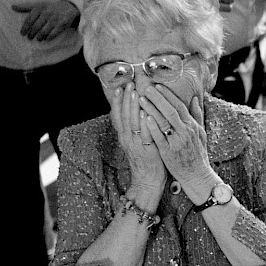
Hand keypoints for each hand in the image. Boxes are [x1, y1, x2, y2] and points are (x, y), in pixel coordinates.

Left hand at [12, 0, 79, 40]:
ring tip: (37, 38)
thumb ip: (25, 6)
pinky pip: (52, 35)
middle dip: (31, 34)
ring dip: (39, 37)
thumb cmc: (51, 7)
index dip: (24, 28)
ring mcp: (54, 20)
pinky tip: (45, 38)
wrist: (69, 7)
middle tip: (29, 37)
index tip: (22, 33)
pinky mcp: (61, 25)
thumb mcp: (39, 4)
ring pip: (43, 32)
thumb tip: (12, 6)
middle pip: (35, 27)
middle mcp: (46, 13)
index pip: (29, 20)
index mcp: (40, 8)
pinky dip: (47, 38)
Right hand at [108, 82, 165, 200]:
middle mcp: (127, 139)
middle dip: (126, 99)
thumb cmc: (145, 159)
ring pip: (131, 123)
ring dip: (132, 107)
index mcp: (124, 136)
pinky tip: (144, 113)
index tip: (120, 88)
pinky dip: (143, 123)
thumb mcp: (136, 142)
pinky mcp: (145, 151)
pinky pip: (144, 135)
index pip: (118, 115)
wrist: (147, 180)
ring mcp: (135, 145)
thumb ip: (135, 128)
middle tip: (128, 84)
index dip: (118, 102)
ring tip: (134, 93)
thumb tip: (136, 111)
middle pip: (124, 116)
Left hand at [138, 86, 215, 194]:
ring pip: (164, 122)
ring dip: (152, 109)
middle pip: (170, 111)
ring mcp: (177, 142)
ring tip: (140, 99)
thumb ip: (197, 115)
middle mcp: (185, 132)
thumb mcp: (201, 133)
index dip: (168, 95)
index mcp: (191, 126)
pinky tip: (144, 118)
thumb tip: (194, 99)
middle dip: (158, 98)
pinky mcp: (169, 152)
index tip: (157, 86)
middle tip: (146, 88)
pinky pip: (159, 138)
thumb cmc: (198, 154)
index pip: (179, 106)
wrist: (197, 175)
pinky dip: (153, 127)